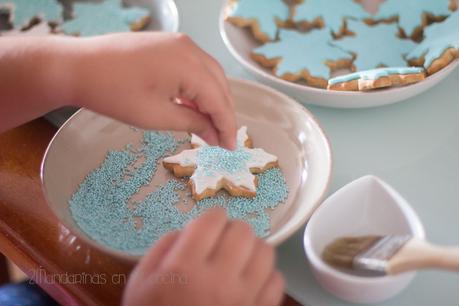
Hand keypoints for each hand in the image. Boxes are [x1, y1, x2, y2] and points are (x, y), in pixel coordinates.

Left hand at [69, 33, 235, 148]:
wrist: (78, 66)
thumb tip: (215, 134)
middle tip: (222, 140)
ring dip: (213, 100)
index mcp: (189, 65)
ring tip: (209, 125)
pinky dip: (199, 87)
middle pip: (219, 85)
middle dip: (223, 113)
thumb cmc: (114, 94)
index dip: (227, 126)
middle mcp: (190, 48)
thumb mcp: (156, 116)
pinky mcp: (169, 44)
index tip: (230, 148)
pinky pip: (195, 67)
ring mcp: (179, 43)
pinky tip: (193, 105)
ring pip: (210, 74)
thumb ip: (192, 123)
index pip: (219, 100)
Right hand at [122, 208, 284, 305]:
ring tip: (240, 258)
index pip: (212, 221)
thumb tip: (190, 229)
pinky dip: (265, 276)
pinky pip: (276, 281)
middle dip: (233, 229)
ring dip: (252, 249)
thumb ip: (163, 248)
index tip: (210, 223)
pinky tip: (250, 281)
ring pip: (266, 252)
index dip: (212, 217)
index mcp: (184, 268)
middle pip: (243, 232)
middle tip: (224, 240)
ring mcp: (244, 299)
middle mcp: (219, 280)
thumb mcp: (140, 282)